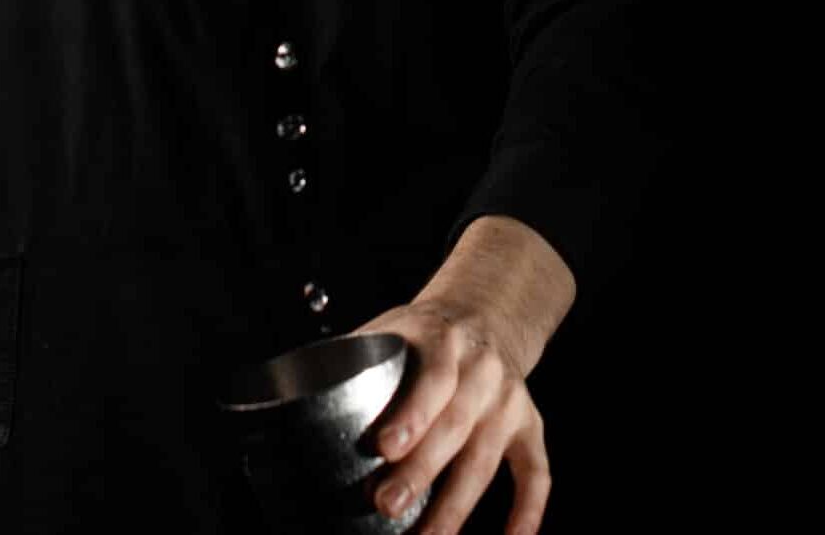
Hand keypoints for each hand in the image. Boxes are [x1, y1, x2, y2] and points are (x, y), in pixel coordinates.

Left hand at [348, 300, 551, 534]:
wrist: (488, 314)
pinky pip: (536, 473)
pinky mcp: (529, 427)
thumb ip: (355, 357)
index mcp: (445, 342)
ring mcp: (509, 401)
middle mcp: (483, 371)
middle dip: (422, 470)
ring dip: (457, 506)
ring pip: (487, 459)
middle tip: (387, 505)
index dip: (412, 414)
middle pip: (455, 426)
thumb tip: (288, 397)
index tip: (383, 447)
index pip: (433, 378)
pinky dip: (528, 511)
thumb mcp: (394, 327)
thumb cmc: (425, 335)